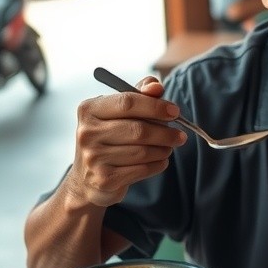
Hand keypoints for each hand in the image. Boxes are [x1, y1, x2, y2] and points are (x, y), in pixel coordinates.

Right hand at [66, 76, 186, 207]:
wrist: (87, 180)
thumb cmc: (109, 139)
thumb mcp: (118, 113)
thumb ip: (139, 95)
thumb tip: (156, 87)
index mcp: (89, 109)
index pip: (127, 102)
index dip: (155, 106)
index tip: (175, 111)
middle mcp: (87, 132)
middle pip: (138, 129)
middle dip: (165, 133)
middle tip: (180, 135)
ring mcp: (93, 157)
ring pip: (142, 151)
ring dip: (163, 149)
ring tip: (168, 147)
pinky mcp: (104, 179)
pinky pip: (142, 169)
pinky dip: (158, 165)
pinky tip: (160, 161)